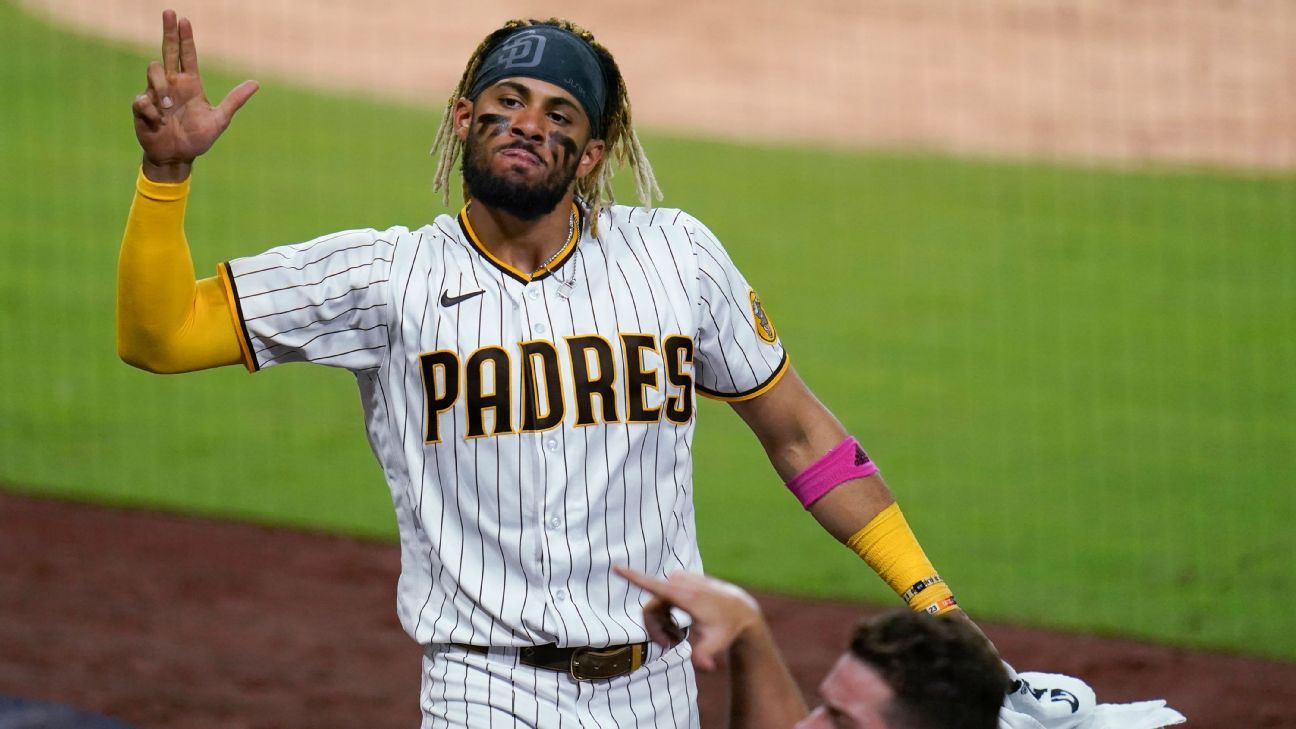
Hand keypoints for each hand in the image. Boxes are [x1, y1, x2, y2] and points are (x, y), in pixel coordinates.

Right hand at [132, 9, 258, 181]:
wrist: (177, 157)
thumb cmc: (197, 138)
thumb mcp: (219, 120)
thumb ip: (234, 101)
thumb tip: (256, 83)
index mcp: (190, 85)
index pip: (187, 56)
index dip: (186, 38)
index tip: (184, 20)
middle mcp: (172, 84)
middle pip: (168, 51)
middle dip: (169, 32)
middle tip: (169, 12)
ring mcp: (155, 94)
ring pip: (153, 71)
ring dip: (161, 88)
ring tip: (168, 109)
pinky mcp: (141, 107)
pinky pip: (142, 99)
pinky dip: (152, 110)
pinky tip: (158, 122)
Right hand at [614, 565, 762, 671]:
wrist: (739, 609)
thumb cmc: (727, 627)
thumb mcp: (717, 643)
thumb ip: (706, 655)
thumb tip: (706, 668)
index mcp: (684, 594)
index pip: (654, 585)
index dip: (633, 578)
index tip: (616, 567)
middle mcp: (679, 583)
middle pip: (651, 610)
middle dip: (656, 631)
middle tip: (669, 647)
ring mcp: (678, 579)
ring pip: (655, 607)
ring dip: (663, 625)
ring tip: (680, 637)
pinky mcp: (678, 579)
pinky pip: (661, 601)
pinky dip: (668, 616)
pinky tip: (682, 626)